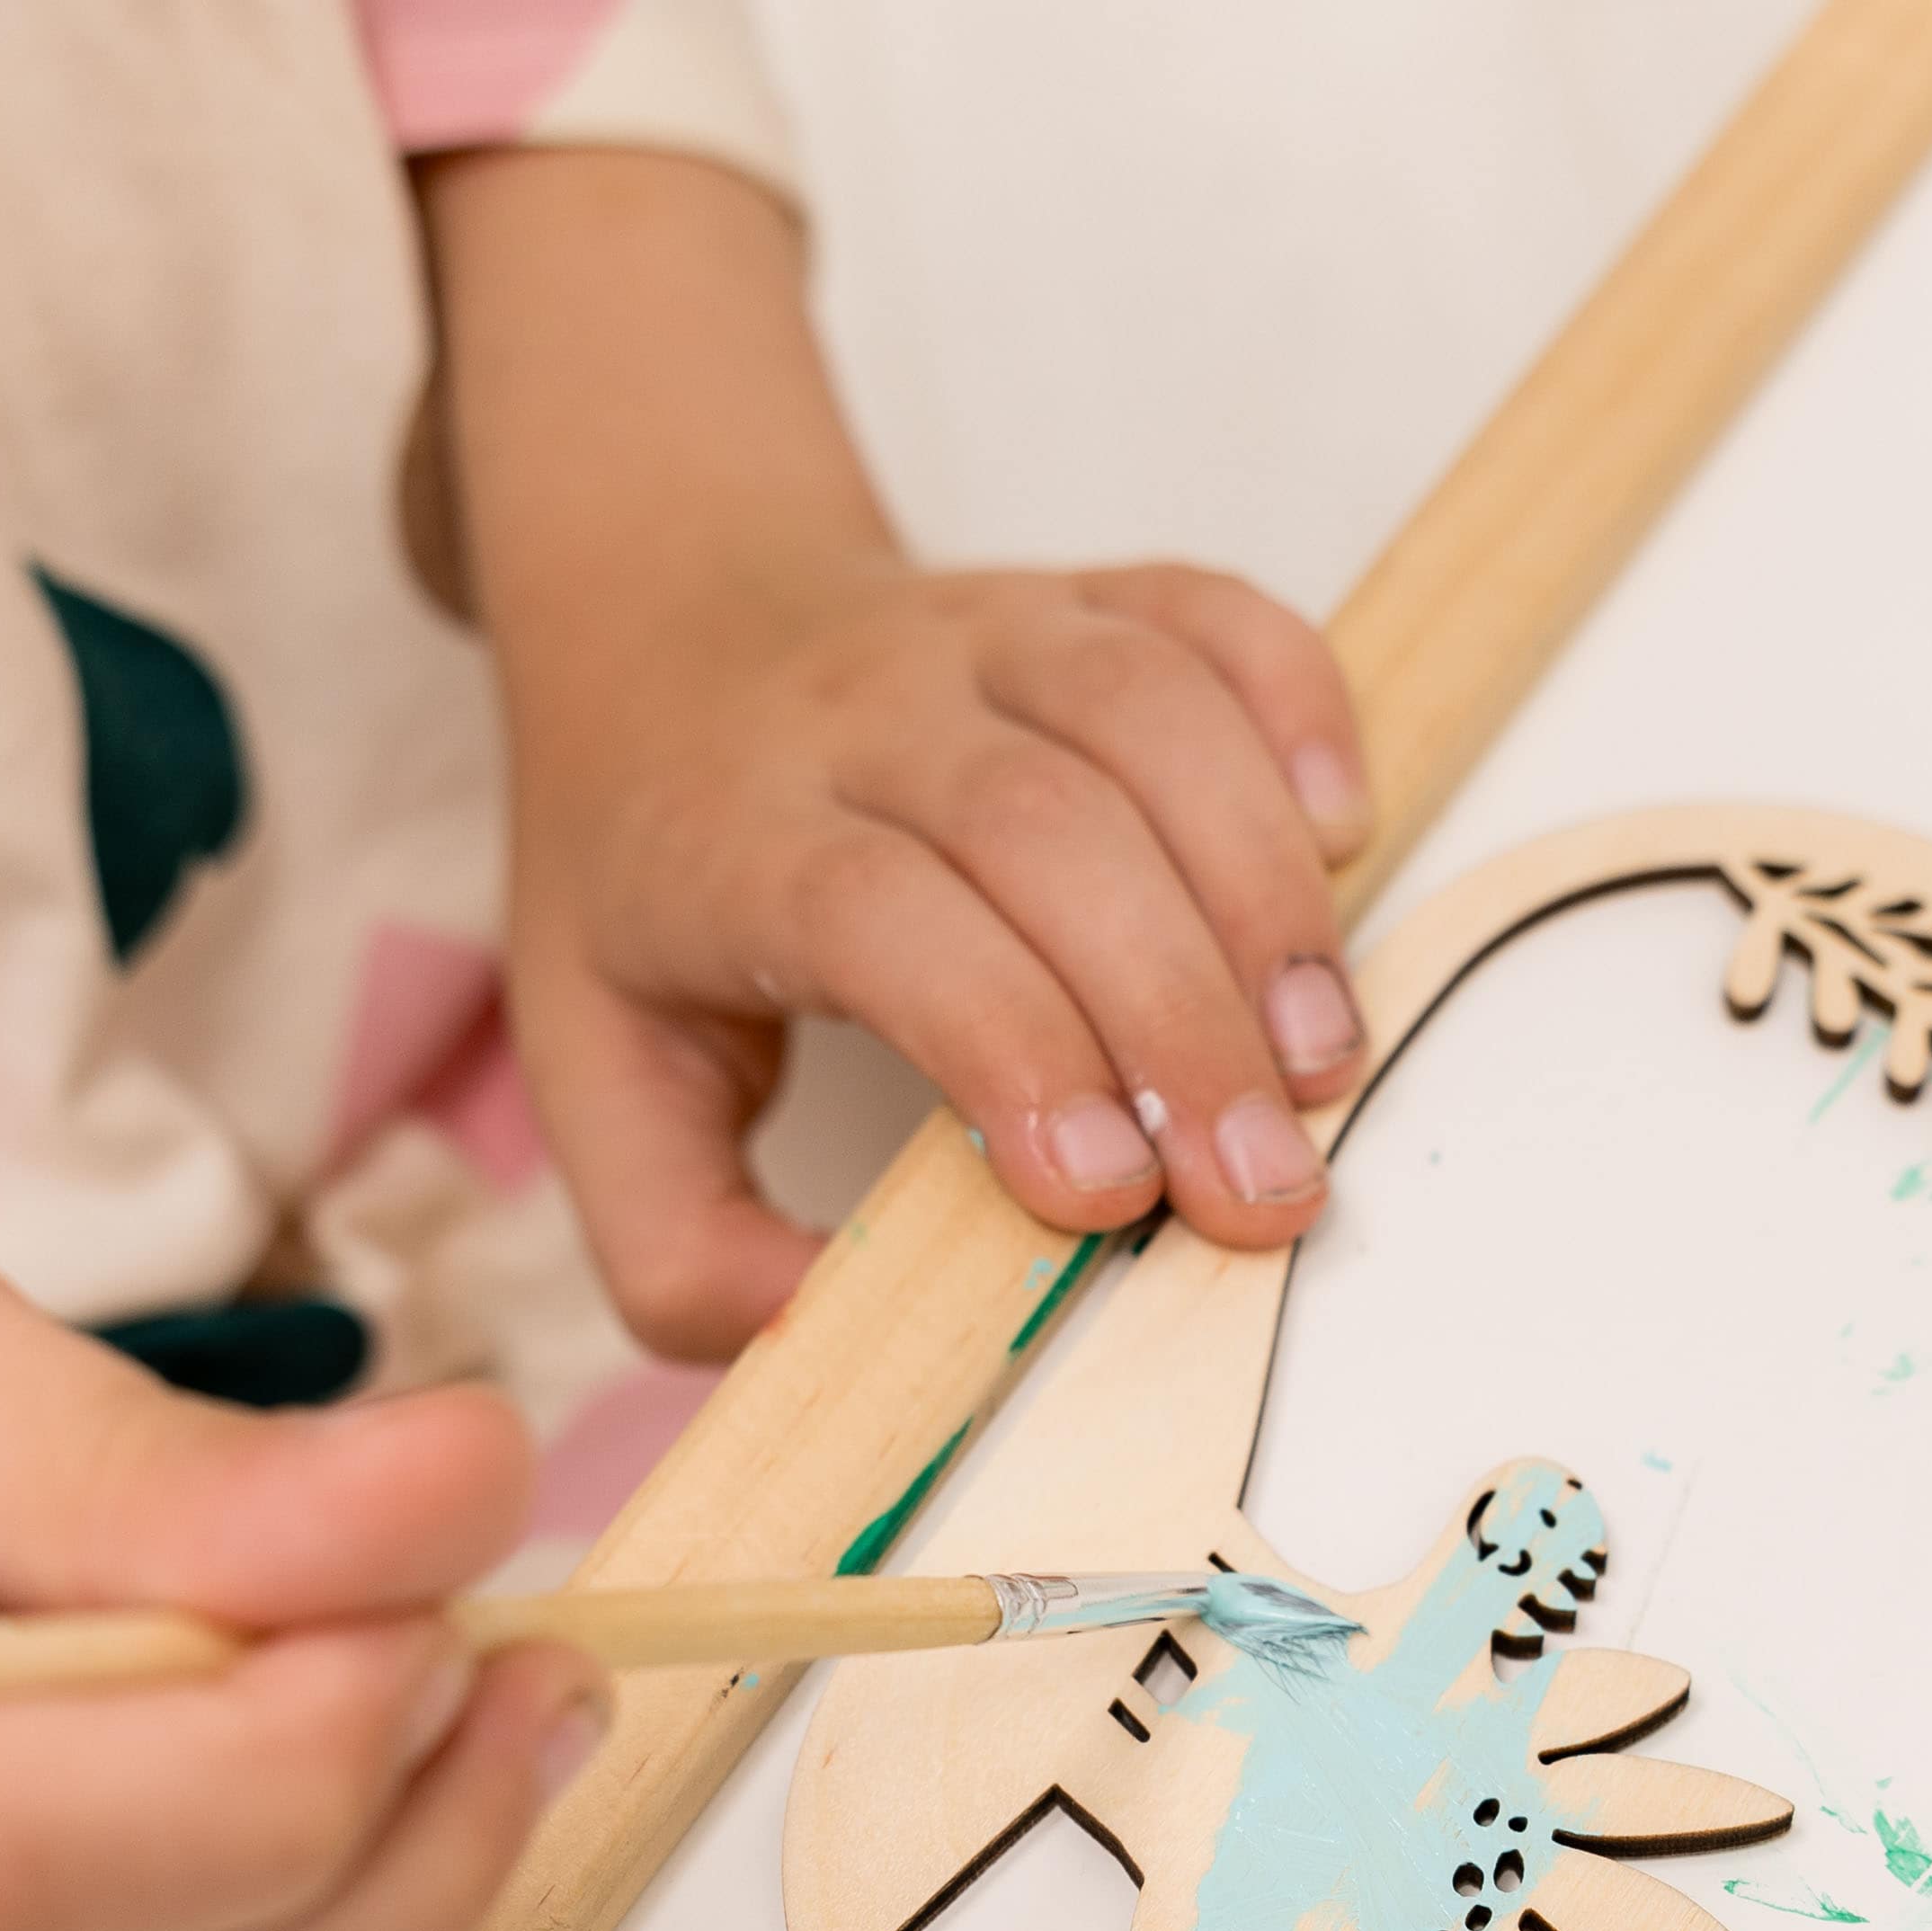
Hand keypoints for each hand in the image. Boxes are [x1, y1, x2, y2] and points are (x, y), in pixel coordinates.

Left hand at [423, 151, 1377, 1358]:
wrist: (663, 619)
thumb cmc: (653, 877)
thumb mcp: (592, 1078)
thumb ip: (681, 1246)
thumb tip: (821, 1333)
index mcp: (733, 838)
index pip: (884, 917)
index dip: (1011, 1045)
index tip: (1105, 1197)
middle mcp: (862, 713)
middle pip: (1046, 829)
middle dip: (1180, 1021)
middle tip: (1265, 1186)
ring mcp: (985, 635)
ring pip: (1147, 712)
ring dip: (1262, 891)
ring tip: (1321, 1059)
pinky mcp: (1088, 596)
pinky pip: (1214, 617)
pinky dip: (1301, 706)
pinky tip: (1340, 835)